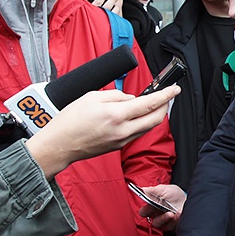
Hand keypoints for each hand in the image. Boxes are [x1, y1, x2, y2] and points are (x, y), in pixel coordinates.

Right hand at [26, 85, 179, 178]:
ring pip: (149, 127)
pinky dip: (143, 122)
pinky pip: (138, 133)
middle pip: (156, 119)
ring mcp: (122, 140)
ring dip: (155, 115)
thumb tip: (132, 99)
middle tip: (167, 96)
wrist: (59, 145)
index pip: (149, 104)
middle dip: (166, 105)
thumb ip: (116, 96)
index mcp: (116, 115)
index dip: (166, 95)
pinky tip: (138, 115)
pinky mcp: (118, 146)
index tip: (175, 89)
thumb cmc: (70, 121)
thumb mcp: (92, 97)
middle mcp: (123, 130)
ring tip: (154, 103)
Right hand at [138, 184, 186, 230]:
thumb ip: (152, 190)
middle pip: (148, 219)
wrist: (187, 199)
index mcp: (152, 206)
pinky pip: (170, 226)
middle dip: (153, 214)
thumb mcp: (163, 190)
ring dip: (164, 218)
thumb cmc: (175, 194)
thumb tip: (141, 189)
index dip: (144, 209)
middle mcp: (156, 215)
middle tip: (158, 208)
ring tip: (171, 213)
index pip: (143, 211)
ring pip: (158, 223)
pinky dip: (175, 219)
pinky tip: (179, 213)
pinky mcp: (171, 225)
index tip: (149, 204)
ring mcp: (163, 221)